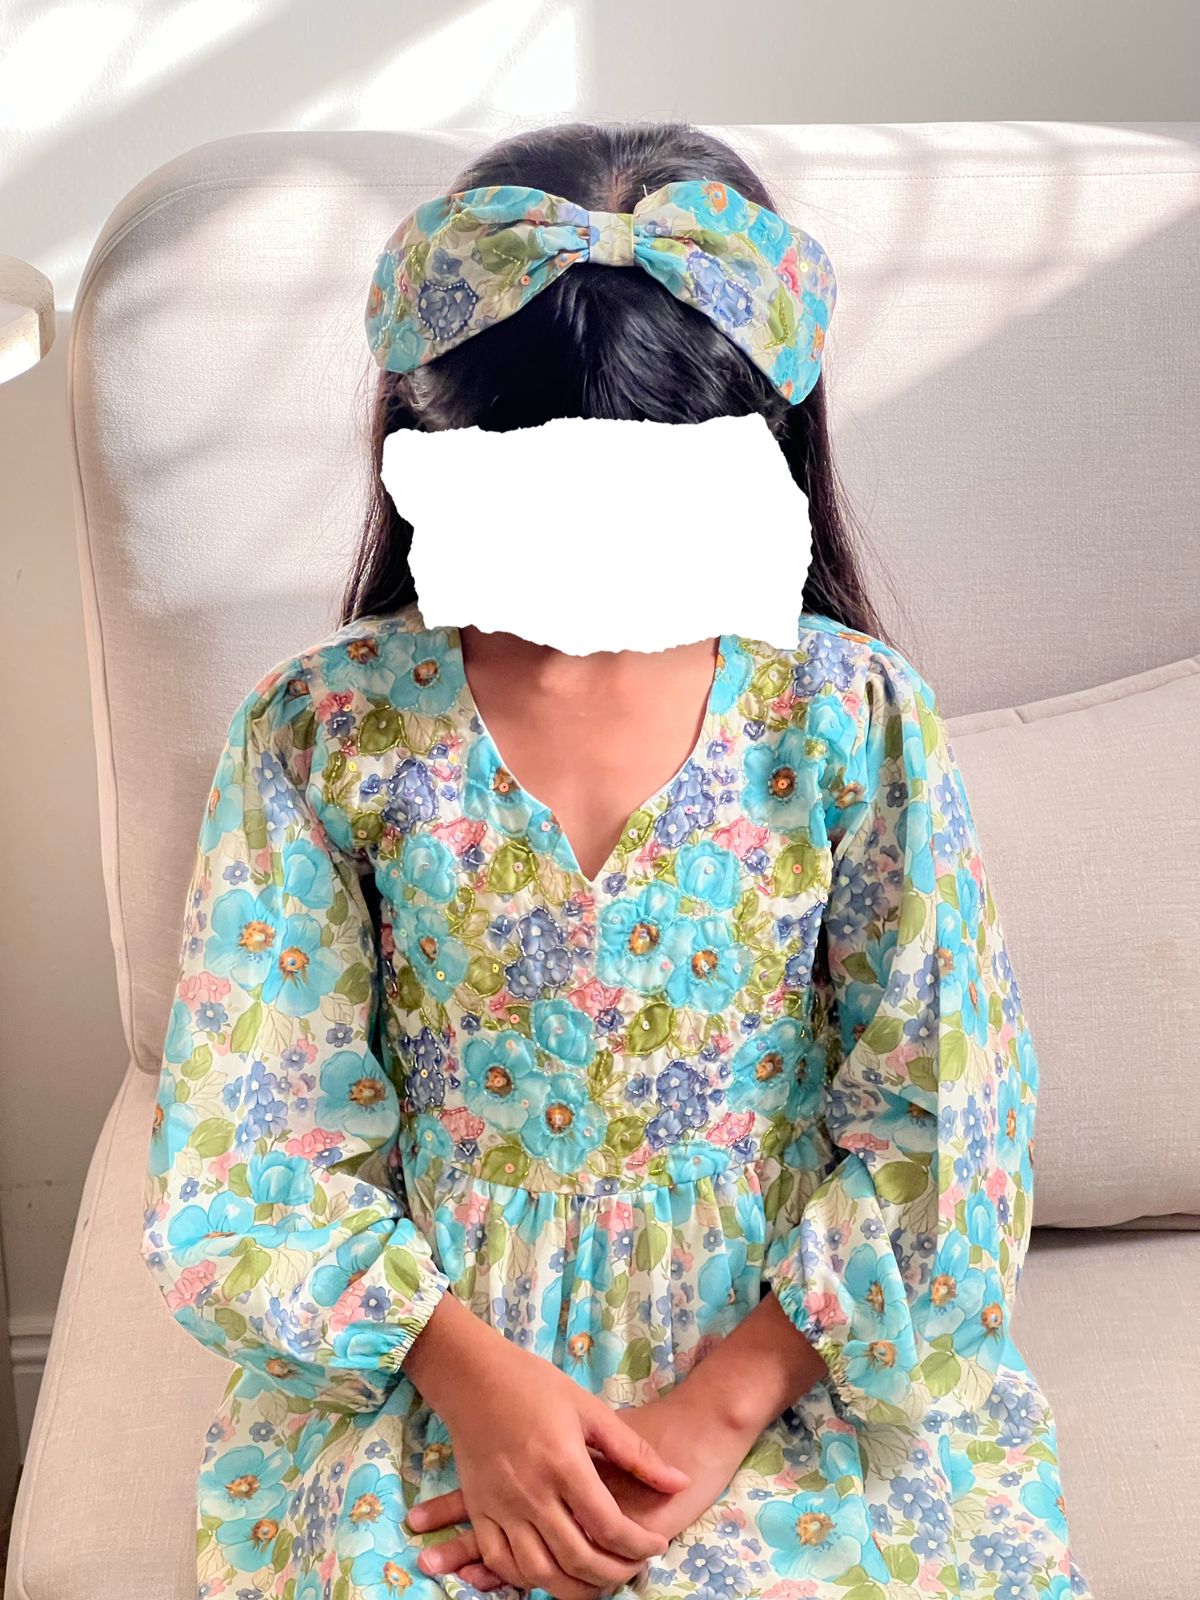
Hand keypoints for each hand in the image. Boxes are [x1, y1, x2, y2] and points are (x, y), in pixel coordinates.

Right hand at [410, 1386, 759, 1595]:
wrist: (472, 1377)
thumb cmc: (535, 1385)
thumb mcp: (590, 1409)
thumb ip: (634, 1452)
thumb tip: (679, 1482)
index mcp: (563, 1464)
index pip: (608, 1525)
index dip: (639, 1545)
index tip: (658, 1544)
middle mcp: (531, 1493)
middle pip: (577, 1558)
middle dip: (614, 1574)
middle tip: (633, 1568)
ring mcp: (501, 1506)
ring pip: (538, 1572)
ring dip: (573, 1587)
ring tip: (598, 1580)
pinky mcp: (479, 1510)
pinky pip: (501, 1562)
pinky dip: (527, 1578)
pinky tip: (550, 1572)